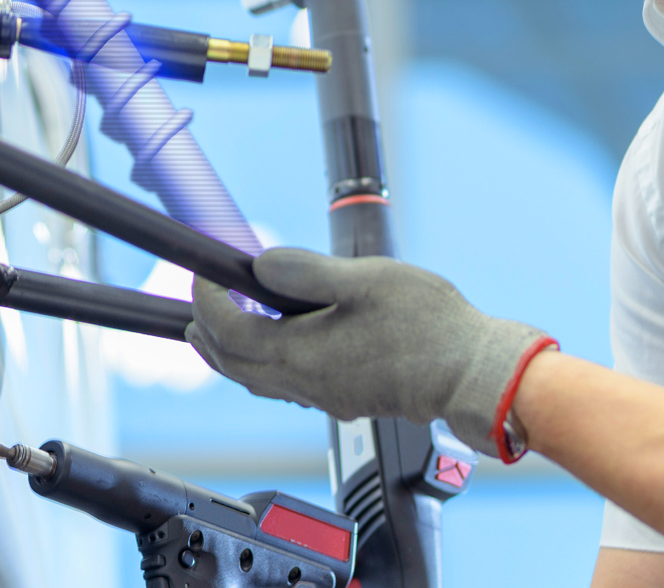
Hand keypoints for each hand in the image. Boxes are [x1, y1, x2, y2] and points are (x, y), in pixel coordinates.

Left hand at [186, 248, 554, 458]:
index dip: (206, 302)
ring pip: (256, 381)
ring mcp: (324, 396)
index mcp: (301, 354)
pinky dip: (262, 366)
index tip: (203, 275)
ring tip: (218, 331)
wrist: (470, 373)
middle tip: (193, 308)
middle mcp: (305, 383)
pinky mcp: (343, 399)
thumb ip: (305, 271)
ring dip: (229, 355)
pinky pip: (284, 388)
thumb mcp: (363, 279)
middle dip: (206, 335)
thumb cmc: (428, 327)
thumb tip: (261, 265)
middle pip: (233, 365)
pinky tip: (276, 348)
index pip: (229, 332)